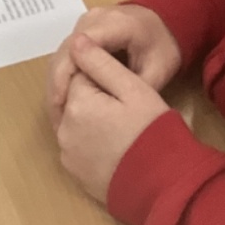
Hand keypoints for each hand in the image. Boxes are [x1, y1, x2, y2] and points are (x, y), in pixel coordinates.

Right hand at [47, 4, 180, 127]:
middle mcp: (94, 18)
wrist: (166, 22)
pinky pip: (66, 53)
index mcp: (116, 24)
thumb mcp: (156, 71)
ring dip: (57, 83)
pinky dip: (63, 77)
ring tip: (59, 115)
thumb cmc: (163, 48)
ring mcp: (86, 21)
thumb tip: (104, 109)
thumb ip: (131, 86)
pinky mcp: (82, 29)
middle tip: (58, 118)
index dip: (65, 75)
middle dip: (57, 85)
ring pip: (61, 53)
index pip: (78, 46)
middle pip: (64, 51)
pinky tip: (64, 100)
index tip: (61, 104)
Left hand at [55, 35, 171, 204]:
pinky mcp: (74, 173)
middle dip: (94, 97)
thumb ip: (102, 63)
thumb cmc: (151, 130)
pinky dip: (90, 141)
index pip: (81, 74)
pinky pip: (78, 146)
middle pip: (75, 99)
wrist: (161, 183)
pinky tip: (114, 145)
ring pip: (76, 122)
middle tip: (127, 108)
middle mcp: (63, 128)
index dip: (104, 76)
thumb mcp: (134, 89)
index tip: (124, 86)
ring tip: (122, 127)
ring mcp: (67, 154)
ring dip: (91, 119)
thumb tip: (76, 41)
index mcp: (77, 103)